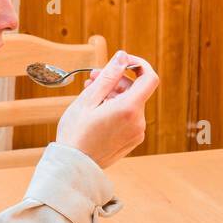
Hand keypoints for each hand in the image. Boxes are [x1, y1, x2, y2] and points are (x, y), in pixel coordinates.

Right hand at [55, 50, 158, 169]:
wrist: (74, 166)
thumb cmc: (76, 133)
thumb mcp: (88, 99)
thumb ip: (109, 75)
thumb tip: (123, 56)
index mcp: (129, 109)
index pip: (149, 77)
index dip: (138, 65)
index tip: (122, 62)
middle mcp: (138, 121)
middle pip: (136, 91)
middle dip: (117, 80)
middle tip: (92, 78)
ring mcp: (137, 133)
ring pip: (131, 104)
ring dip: (114, 95)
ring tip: (90, 95)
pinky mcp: (132, 141)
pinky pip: (129, 118)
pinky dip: (116, 110)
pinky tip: (97, 111)